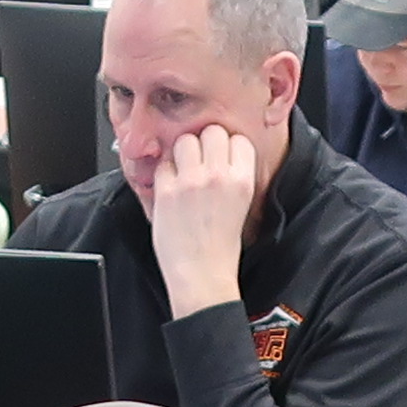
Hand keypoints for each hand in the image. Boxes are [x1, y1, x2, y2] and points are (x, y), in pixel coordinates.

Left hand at [146, 125, 260, 315]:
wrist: (202, 275)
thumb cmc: (220, 247)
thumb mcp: (241, 204)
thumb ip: (233, 174)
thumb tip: (219, 151)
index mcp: (242, 180)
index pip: (237, 139)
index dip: (227, 146)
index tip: (221, 157)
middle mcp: (218, 176)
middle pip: (211, 131)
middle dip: (204, 144)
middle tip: (200, 163)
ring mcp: (191, 181)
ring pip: (185, 140)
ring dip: (183, 153)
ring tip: (184, 173)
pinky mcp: (167, 190)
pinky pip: (163, 164)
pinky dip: (165, 173)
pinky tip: (171, 189)